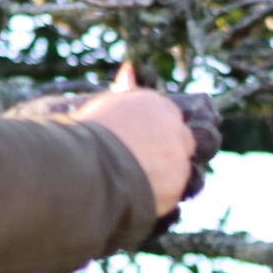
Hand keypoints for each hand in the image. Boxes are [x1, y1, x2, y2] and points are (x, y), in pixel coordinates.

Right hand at [69, 63, 197, 220]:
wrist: (86, 166)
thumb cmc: (86, 134)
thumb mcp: (104, 105)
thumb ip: (123, 92)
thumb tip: (129, 71)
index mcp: (157, 104)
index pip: (172, 118)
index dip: (161, 134)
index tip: (147, 144)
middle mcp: (174, 128)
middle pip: (186, 142)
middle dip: (172, 154)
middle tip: (148, 167)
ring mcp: (178, 159)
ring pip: (184, 172)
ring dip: (169, 180)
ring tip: (141, 187)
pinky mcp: (176, 186)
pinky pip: (175, 196)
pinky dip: (161, 201)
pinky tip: (140, 200)